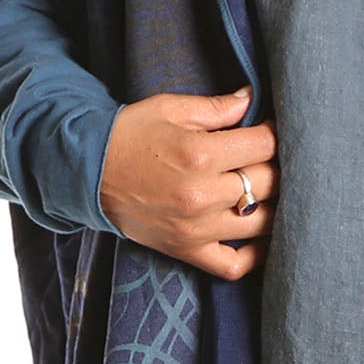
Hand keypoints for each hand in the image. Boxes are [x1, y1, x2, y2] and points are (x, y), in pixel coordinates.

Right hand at [100, 86, 277, 278]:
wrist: (86, 171)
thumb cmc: (129, 134)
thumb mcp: (170, 108)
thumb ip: (217, 107)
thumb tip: (252, 98)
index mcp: (200, 154)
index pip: (264, 144)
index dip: (275, 133)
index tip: (272, 129)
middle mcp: (202, 195)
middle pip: (268, 182)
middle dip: (277, 165)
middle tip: (270, 157)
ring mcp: (196, 228)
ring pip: (261, 222)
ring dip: (273, 204)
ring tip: (269, 190)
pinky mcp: (186, 250)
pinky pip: (234, 266)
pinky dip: (255, 255)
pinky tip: (260, 235)